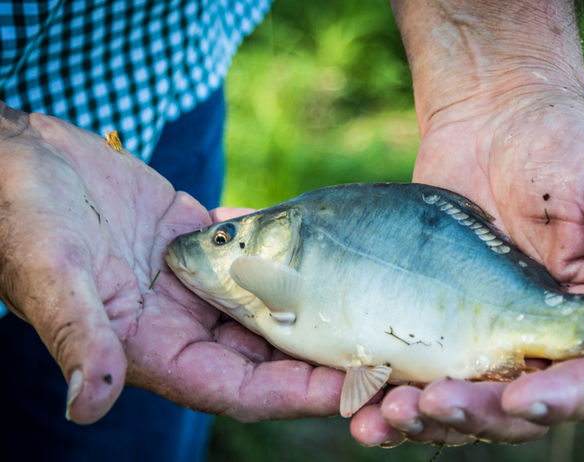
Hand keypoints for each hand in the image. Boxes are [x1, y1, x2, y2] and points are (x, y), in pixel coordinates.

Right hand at [0, 102, 342, 423]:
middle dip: (322, 356)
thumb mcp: (51, 276)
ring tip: (375, 300)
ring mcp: (194, 284)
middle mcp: (180, 324)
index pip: (237, 388)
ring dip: (316, 305)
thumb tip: (88, 406)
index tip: (352, 393)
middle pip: (266, 354)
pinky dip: (288, 250)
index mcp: (150, 348)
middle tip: (387, 349)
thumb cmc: (22, 217)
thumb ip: (79, 337)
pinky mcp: (200, 243)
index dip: (294, 395)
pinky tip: (330, 242)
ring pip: (268, 305)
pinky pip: (255, 253)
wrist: (21, 160)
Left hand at [350, 0, 583, 446]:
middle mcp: (539, 340)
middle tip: (432, 406)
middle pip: (514, 408)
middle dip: (477, 417)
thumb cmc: (564, 146)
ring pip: (461, 403)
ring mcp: (482, 334)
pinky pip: (416, 371)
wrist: (490, 117)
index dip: (558, 402)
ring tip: (383, 421)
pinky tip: (361, 407)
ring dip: (426, 421)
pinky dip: (388, 396)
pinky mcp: (434, 321)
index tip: (518, 399)